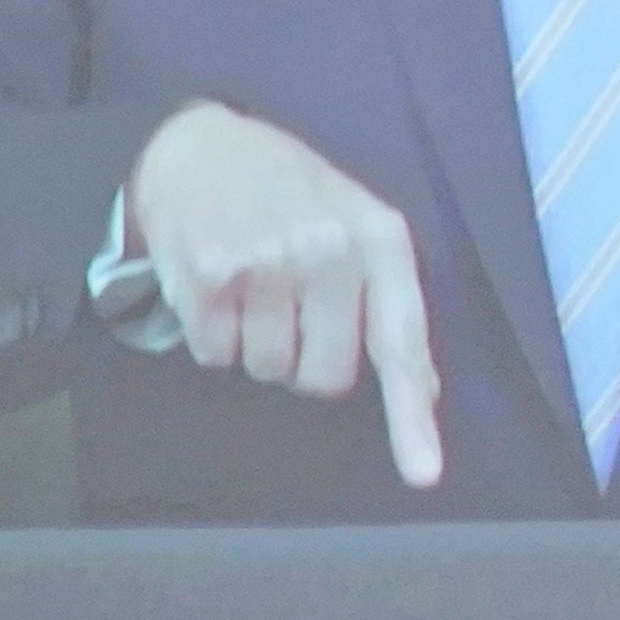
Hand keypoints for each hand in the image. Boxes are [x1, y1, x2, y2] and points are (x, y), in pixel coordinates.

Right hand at [129, 104, 443, 488]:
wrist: (194, 144)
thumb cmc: (287, 192)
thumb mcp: (355, 220)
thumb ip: (388, 298)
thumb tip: (425, 387)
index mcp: (377, 238)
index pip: (401, 342)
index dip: (412, 415)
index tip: (423, 475)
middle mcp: (327, 251)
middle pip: (326, 378)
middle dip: (306, 361)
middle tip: (290, 308)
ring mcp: (266, 264)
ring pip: (268, 370)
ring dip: (256, 345)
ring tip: (251, 286)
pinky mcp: (208, 278)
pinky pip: (216, 356)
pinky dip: (212, 335)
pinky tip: (216, 286)